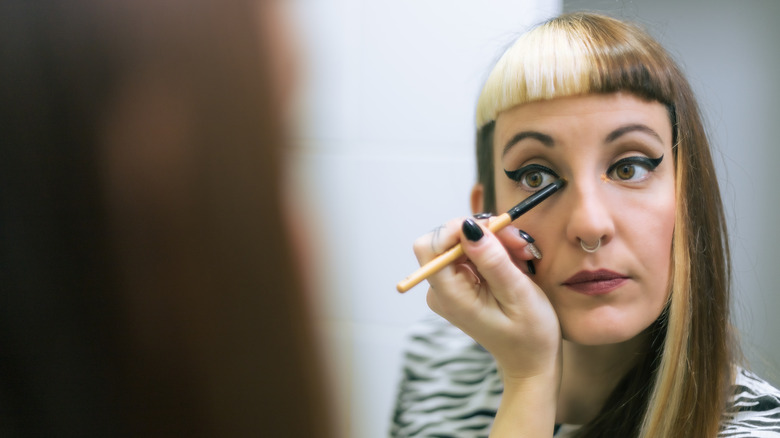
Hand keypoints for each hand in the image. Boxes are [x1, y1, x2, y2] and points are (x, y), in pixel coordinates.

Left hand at [413, 217, 561, 380]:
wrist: (531, 360)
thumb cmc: (529, 335)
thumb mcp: (518, 294)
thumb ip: (492, 261)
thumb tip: (468, 227)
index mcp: (450, 296)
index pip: (430, 246)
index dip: (455, 229)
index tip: (490, 228)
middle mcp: (443, 289)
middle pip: (448, 240)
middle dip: (485, 233)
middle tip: (519, 243)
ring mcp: (452, 286)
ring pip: (465, 242)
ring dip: (496, 241)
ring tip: (524, 255)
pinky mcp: (463, 282)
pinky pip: (473, 252)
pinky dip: (496, 250)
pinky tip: (517, 262)